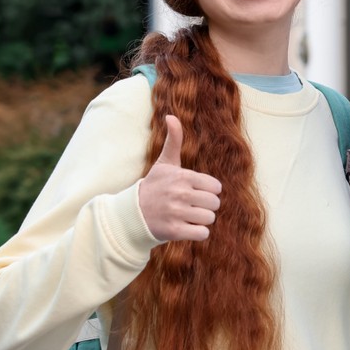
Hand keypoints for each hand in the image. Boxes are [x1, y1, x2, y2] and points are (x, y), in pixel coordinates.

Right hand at [137, 115, 222, 241]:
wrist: (133, 213)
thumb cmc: (155, 186)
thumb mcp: (165, 163)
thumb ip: (174, 141)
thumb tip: (171, 116)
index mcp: (182, 176)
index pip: (216, 187)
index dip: (209, 191)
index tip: (196, 192)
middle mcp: (179, 194)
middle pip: (215, 204)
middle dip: (207, 206)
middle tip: (192, 206)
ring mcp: (176, 213)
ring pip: (209, 219)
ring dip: (202, 220)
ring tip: (188, 216)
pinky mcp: (173, 231)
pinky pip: (202, 233)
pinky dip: (198, 233)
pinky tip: (186, 227)